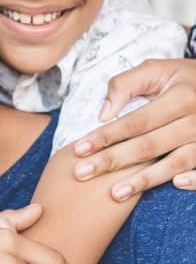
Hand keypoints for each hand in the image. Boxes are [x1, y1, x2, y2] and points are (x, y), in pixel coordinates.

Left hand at [73, 58, 195, 197]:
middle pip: (149, 145)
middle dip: (113, 161)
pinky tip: (174, 185)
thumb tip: (103, 113)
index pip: (136, 122)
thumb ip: (126, 84)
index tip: (79, 149)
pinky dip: (194, 180)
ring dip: (145, 180)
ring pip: (176, 162)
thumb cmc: (182, 78)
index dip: (106, 136)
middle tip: (82, 173)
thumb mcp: (156, 70)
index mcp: (180, 97)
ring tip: (115, 193)